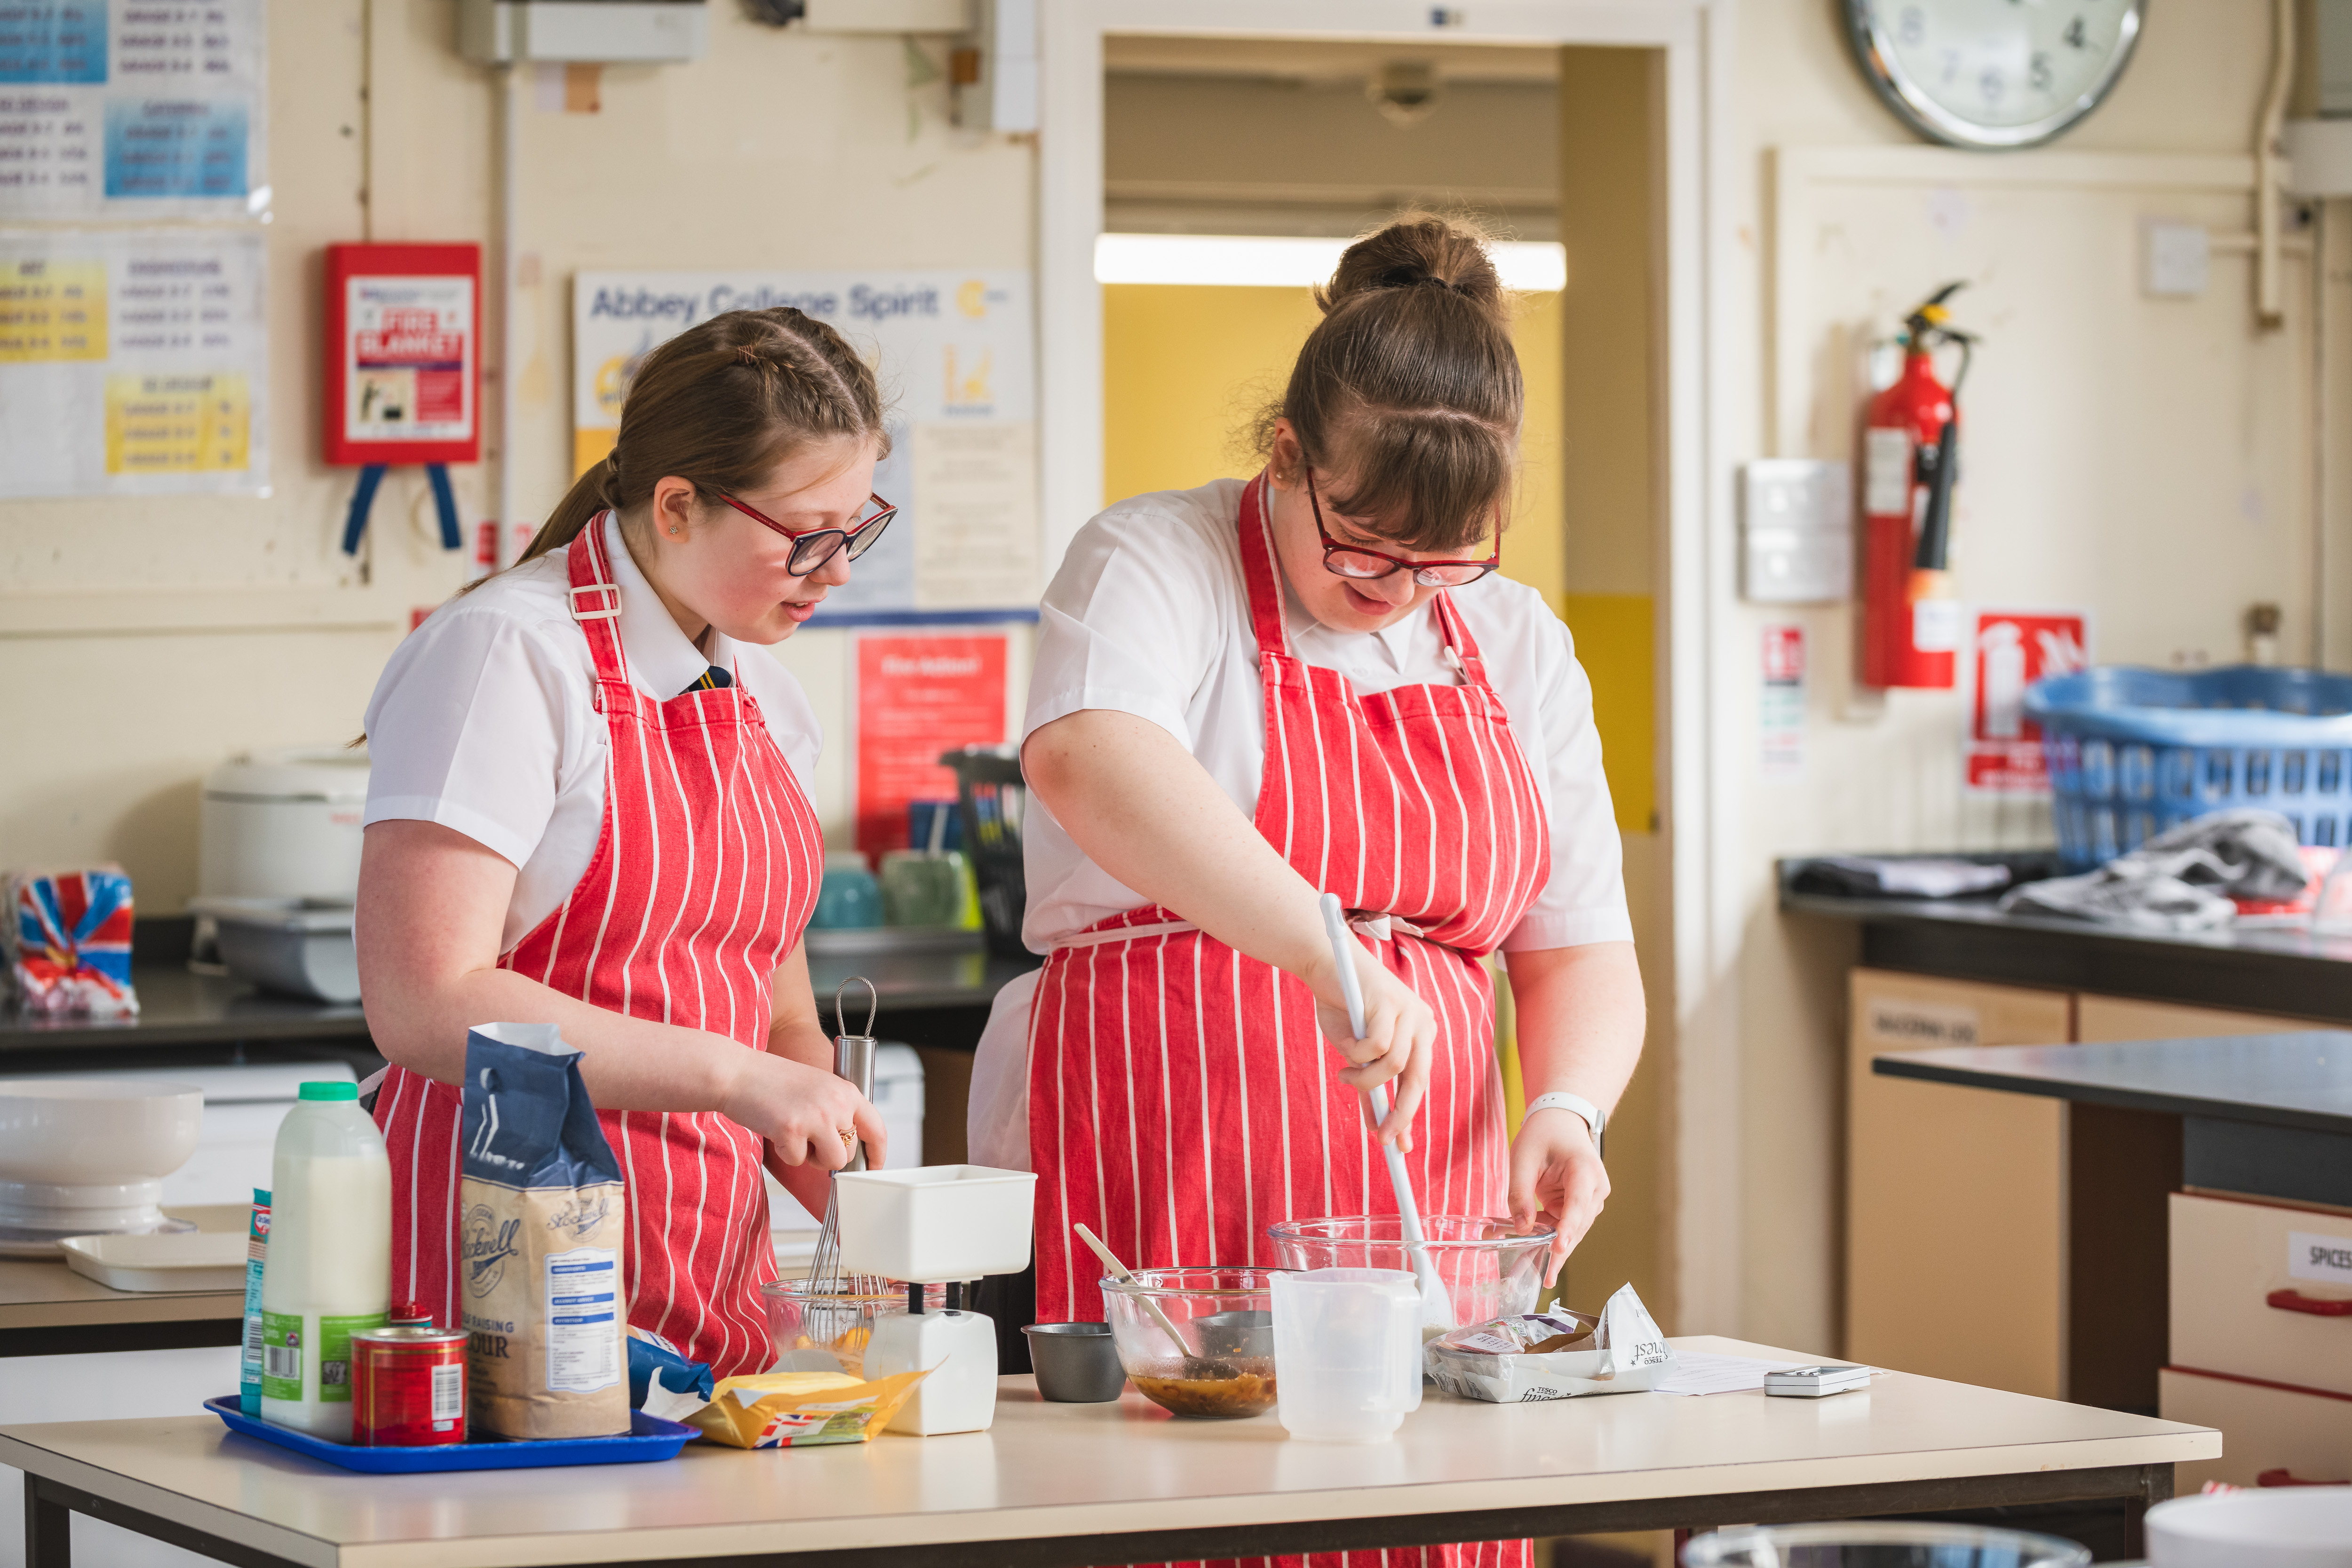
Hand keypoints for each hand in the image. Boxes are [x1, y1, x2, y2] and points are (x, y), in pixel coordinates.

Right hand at [720, 1047, 887, 1173]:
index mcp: (846, 1091)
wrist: (738, 1072)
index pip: (876, 1129)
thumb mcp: (818, 1087)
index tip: (872, 1168)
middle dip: (830, 1155)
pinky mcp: (793, 1130)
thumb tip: (849, 1145)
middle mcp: (837, 1103)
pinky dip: (786, 1153)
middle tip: (808, 1138)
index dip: (876, 1154)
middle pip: (851, 1152)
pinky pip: (799, 1161)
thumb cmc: (773, 1081)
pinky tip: (776, 1129)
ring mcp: (816, 1117)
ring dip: (812, 1158)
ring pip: (832, 1162)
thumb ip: (837, 1111)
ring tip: (795, 1134)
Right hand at [1308, 935, 1435, 1151]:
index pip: (1419, 1081)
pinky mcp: (1389, 1001)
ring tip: (1345, 1075)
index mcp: (1420, 1034)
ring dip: (1366, 1079)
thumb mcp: (1357, 1055)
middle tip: (1380, 1136)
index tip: (1398, 1145)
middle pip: (1417, 1078)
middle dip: (1400, 1113)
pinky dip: (1357, 1056)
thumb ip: (1371, 1085)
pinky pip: (1376, 1045)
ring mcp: (1408, 1010)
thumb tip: (1378, 1127)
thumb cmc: (1342, 1008)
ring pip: (1394, 1064)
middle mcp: (1422, 1022)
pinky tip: (1344, 1052)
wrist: (1326, 965)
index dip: (1408, 1114)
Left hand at [1508, 1106, 1608, 1286]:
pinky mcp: (1581, 1205)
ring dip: (1555, 1248)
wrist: (1560, 1121)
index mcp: (1585, 1170)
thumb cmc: (1544, 1134)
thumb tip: (1523, 1228)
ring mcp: (1591, 1199)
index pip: (1578, 1204)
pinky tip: (1539, 1254)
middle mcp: (1595, 1188)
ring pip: (1574, 1231)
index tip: (1559, 1249)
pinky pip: (1568, 1226)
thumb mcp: (1523, 1157)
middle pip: (1578, 1225)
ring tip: (1540, 1273)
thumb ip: (1519, 1193)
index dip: (1568, 1229)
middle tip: (1545, 1276)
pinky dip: (1552, 1237)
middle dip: (1559, 1250)